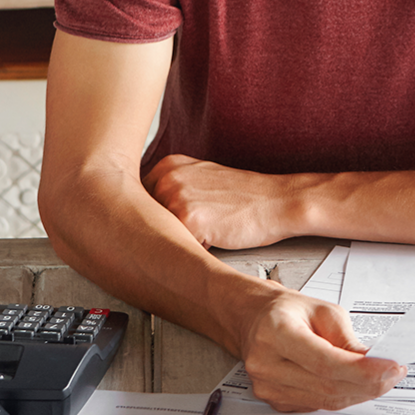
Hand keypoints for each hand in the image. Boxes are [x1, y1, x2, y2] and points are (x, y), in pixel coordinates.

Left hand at [143, 154, 288, 249]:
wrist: (276, 202)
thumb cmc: (244, 197)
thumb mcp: (202, 177)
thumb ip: (172, 187)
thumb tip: (142, 210)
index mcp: (168, 165)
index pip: (139, 200)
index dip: (154, 217)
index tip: (171, 220)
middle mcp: (168, 178)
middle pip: (143, 219)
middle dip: (161, 230)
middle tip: (192, 227)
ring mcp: (176, 198)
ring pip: (160, 235)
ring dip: (177, 240)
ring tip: (207, 230)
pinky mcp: (189, 221)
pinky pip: (177, 247)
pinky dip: (192, 249)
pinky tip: (213, 238)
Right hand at [237, 281, 407, 411]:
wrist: (255, 320)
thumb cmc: (287, 311)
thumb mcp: (323, 311)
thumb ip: (347, 339)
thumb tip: (373, 362)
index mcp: (275, 332)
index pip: (325, 362)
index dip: (362, 371)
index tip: (390, 367)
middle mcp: (266, 363)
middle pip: (328, 386)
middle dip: (368, 383)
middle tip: (393, 373)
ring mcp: (268, 386)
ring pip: (325, 401)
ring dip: (359, 392)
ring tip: (380, 378)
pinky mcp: (275, 400)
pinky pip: (317, 405)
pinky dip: (342, 396)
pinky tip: (355, 384)